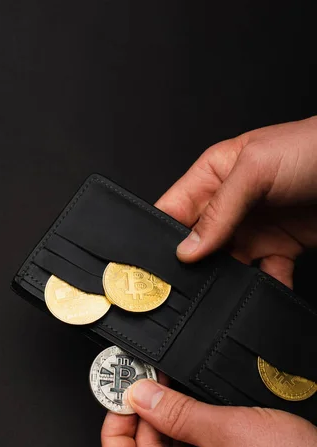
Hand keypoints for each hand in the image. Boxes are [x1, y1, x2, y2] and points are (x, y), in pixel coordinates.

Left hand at [101, 380, 316, 446]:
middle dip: (145, 423)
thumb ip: (175, 412)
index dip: (114, 434)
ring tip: (170, 395)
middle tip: (147, 388)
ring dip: (168, 430)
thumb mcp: (227, 428)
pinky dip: (188, 444)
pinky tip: (191, 416)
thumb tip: (141, 397)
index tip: (118, 405)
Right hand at [156, 116, 316, 286]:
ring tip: (223, 290)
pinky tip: (264, 291)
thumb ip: (219, 210)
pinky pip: (264, 276)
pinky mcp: (278, 248)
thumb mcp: (256, 169)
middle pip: (195, 244)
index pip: (172, 209)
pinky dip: (265, 288)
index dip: (159, 236)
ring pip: (225, 266)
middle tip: (186, 285)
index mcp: (213, 176)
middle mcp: (228, 206)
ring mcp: (252, 229)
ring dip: (225, 281)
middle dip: (190, 265)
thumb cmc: (313, 148)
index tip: (153, 264)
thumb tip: (187, 248)